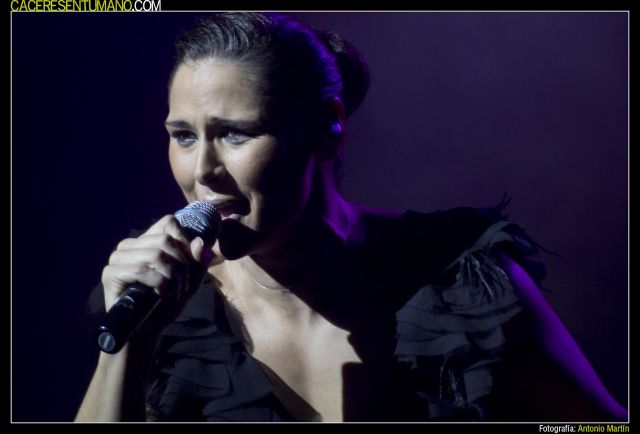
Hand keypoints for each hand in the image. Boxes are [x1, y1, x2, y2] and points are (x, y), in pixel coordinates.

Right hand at [101, 215, 212, 340]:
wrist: (146, 331)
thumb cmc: (165, 304)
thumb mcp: (189, 282)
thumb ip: (198, 263)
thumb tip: (201, 242)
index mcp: (147, 241)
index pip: (169, 222)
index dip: (185, 242)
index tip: (188, 266)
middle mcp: (131, 245)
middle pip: (165, 239)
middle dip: (182, 264)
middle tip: (182, 284)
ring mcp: (118, 258)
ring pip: (155, 253)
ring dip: (171, 276)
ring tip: (172, 291)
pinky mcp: (110, 273)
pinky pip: (141, 269)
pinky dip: (158, 282)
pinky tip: (159, 293)